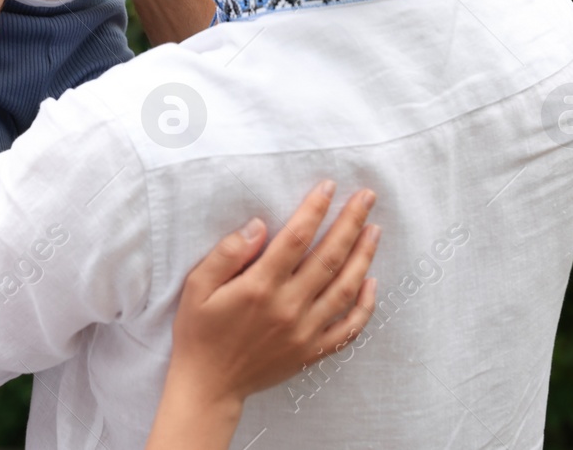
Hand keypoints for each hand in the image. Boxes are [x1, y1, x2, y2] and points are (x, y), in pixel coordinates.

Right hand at [151, 182, 379, 444]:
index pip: (296, 238)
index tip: (329, 187)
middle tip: (366, 198)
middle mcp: (288, 307)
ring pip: (345, 289)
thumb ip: (228, 253)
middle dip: (350, 223)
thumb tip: (259, 225)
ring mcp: (305, 331)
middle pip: (329, 257)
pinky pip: (348, 328)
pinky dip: (364, 306)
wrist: (209, 385)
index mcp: (260, 287)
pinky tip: (371, 283)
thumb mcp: (198, 286)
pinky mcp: (312, 351)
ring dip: (363, 256)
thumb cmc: (199, 331)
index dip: (315, 209)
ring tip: (374, 230)